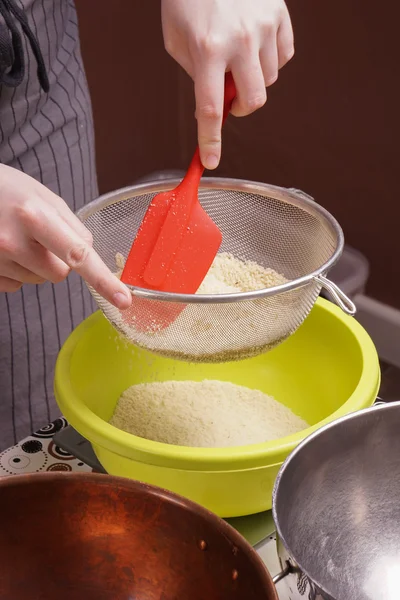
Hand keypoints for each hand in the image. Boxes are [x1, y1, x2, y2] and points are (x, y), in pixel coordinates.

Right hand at [0, 165, 130, 308]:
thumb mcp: (42, 195)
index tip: (123, 300)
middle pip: (60, 273)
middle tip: (38, 235)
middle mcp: (13, 241)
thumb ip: (70, 225)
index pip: (78, 255)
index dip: (104, 281)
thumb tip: (88, 254)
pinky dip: (16, 271)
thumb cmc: (5, 189)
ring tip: (16, 237)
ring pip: (39, 280)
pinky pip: (17, 285)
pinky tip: (4, 249)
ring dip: (35, 264)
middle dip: (58, 259)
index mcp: (34, 216)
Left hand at [161, 0, 293, 169]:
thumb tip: (216, 101)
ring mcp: (263, 27)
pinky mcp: (280, 15)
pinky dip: (270, 60)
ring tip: (238, 57)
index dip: (210, 140)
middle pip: (252, 101)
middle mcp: (239, 41)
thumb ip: (195, 73)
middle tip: (229, 96)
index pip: (210, 109)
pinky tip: (255, 45)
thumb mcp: (176, 38)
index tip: (210, 162)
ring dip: (252, 80)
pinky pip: (283, 57)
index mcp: (206, 48)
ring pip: (269, 80)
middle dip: (240, 107)